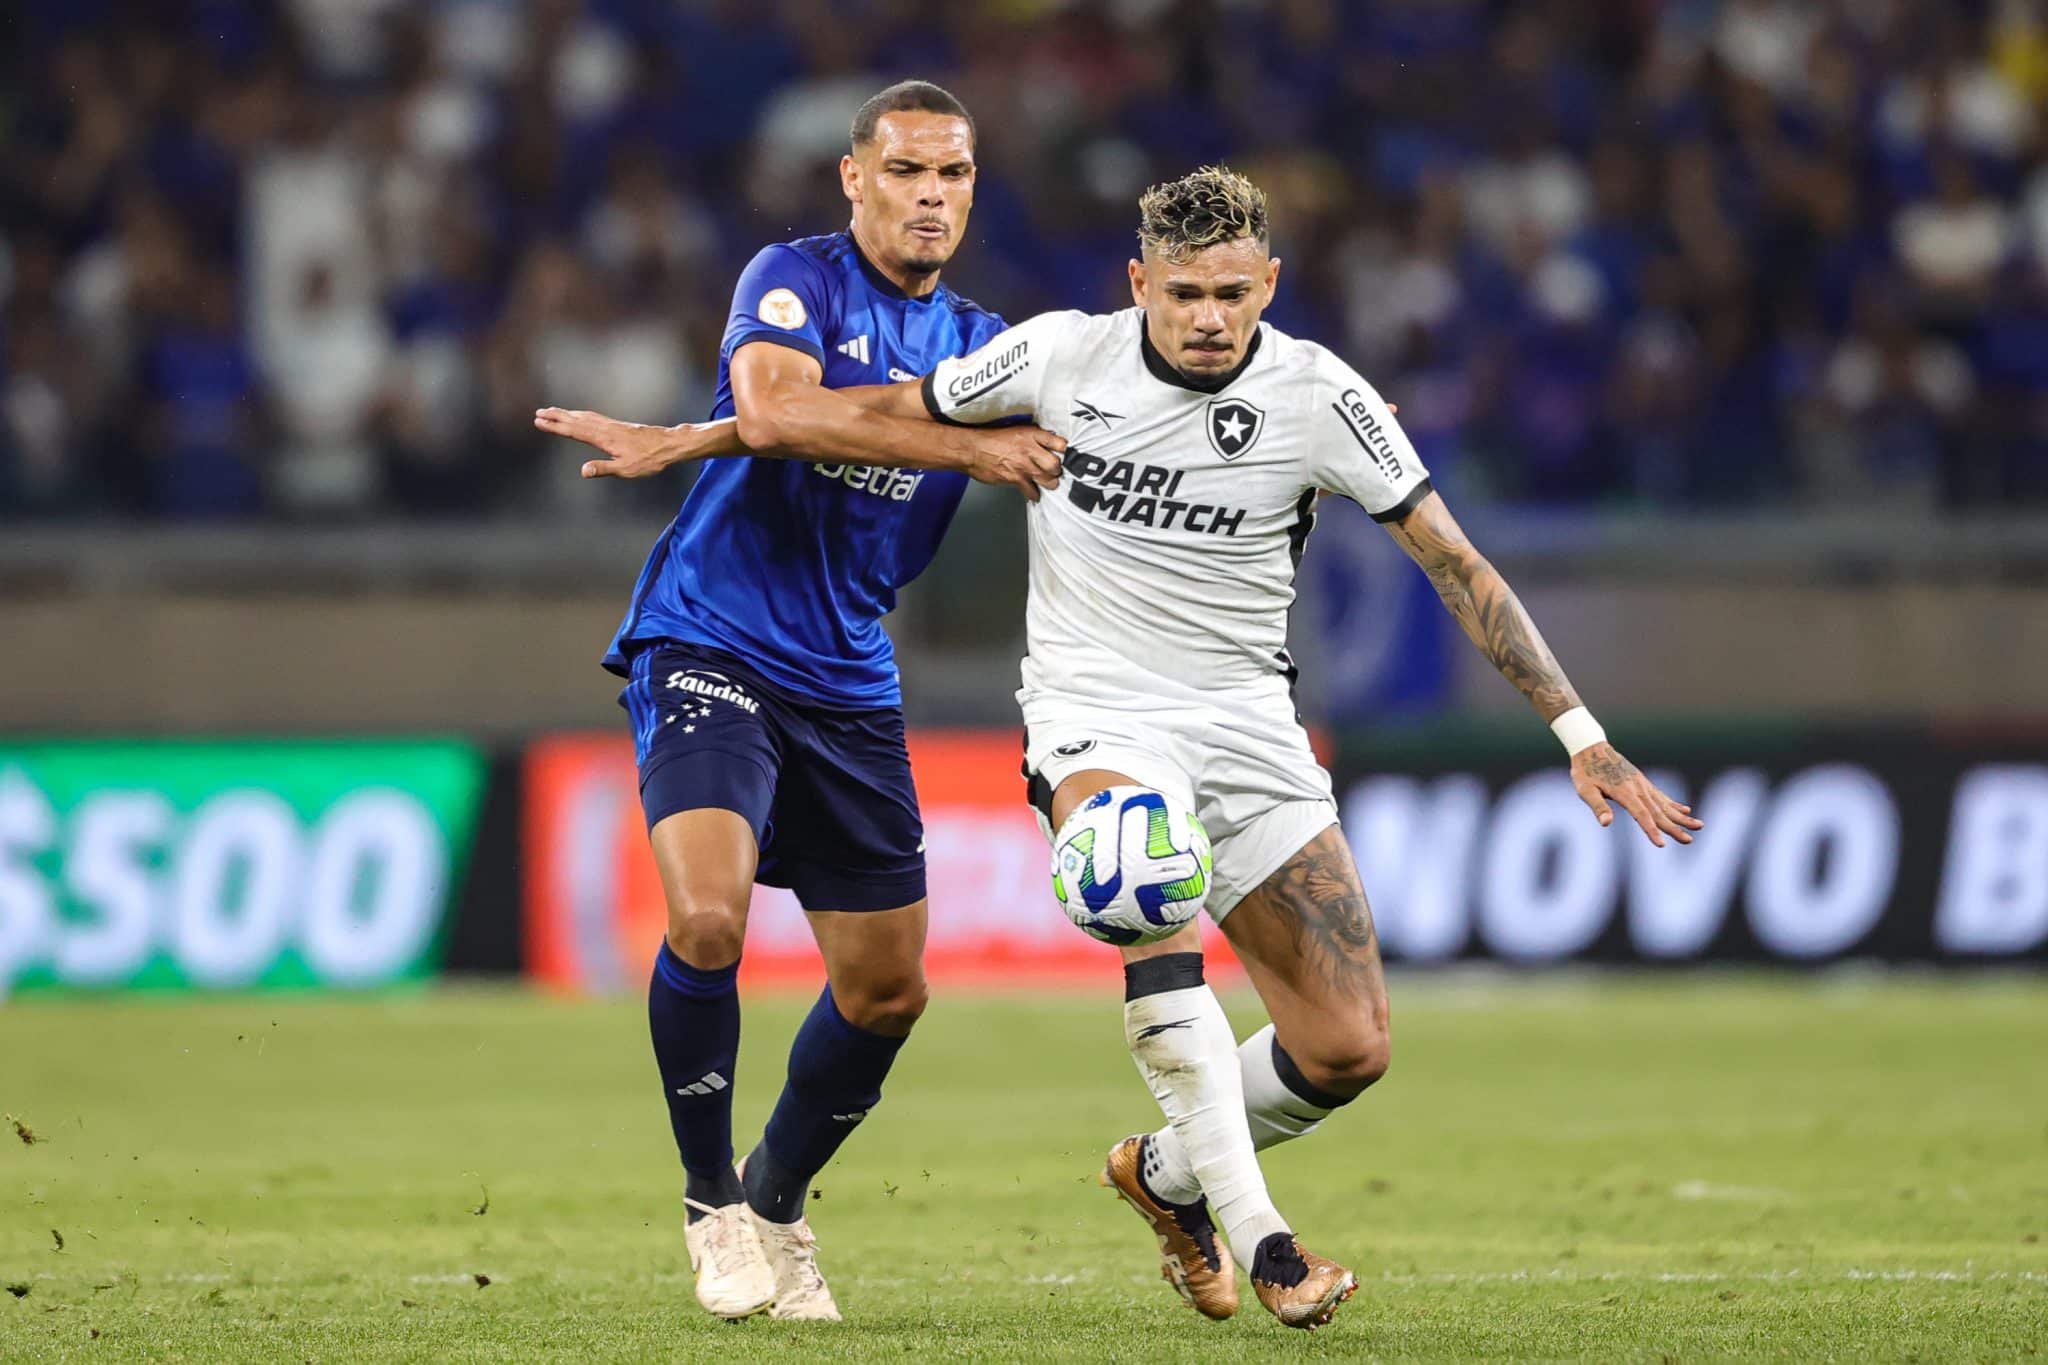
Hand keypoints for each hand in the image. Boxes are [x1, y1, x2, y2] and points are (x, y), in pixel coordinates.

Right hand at [534, 407, 689, 478]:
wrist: (668, 445)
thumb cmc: (649, 460)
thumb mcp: (626, 469)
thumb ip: (603, 469)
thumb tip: (583, 471)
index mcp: (604, 438)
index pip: (574, 431)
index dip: (555, 426)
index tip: (539, 421)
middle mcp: (605, 428)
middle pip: (576, 420)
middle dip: (556, 417)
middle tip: (538, 413)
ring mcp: (612, 425)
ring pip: (584, 416)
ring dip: (567, 414)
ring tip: (553, 411)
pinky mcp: (618, 426)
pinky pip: (594, 417)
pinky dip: (581, 415)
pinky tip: (580, 416)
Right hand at [962, 425, 1065, 500]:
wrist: (972, 449)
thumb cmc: (990, 439)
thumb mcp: (1015, 430)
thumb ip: (1032, 437)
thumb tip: (1045, 442)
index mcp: (1031, 435)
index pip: (1059, 443)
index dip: (1064, 450)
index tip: (1064, 454)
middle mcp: (1030, 450)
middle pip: (1056, 465)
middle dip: (1057, 470)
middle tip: (1054, 471)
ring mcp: (1023, 466)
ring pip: (1049, 480)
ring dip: (1050, 483)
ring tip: (1047, 481)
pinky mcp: (1015, 479)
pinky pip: (1032, 491)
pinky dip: (1034, 494)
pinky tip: (1034, 492)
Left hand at [1570, 742, 1702, 847]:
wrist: (1592, 748)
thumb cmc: (1585, 771)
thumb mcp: (1585, 789)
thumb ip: (1597, 806)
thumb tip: (1606, 823)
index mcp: (1624, 792)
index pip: (1641, 815)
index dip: (1651, 830)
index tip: (1662, 844)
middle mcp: (1638, 788)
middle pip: (1658, 812)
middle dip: (1674, 828)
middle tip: (1689, 841)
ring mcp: (1642, 785)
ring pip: (1665, 805)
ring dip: (1682, 817)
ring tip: (1700, 826)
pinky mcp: (1642, 782)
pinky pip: (1661, 796)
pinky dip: (1674, 804)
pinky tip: (1686, 811)